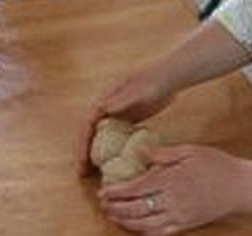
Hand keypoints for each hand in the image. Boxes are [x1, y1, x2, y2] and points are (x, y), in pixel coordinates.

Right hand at [77, 61, 177, 175]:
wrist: (171, 77)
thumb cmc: (154, 82)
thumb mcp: (139, 91)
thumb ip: (122, 99)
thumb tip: (102, 108)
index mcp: (104, 99)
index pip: (86, 124)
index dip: (80, 144)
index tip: (81, 162)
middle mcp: (106, 107)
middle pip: (88, 132)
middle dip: (82, 152)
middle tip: (81, 173)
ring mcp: (116, 113)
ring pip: (98, 136)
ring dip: (93, 153)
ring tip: (90, 173)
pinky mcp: (127, 119)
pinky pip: (112, 138)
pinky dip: (108, 152)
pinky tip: (112, 165)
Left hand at [98, 145, 251, 233]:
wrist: (242, 186)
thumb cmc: (217, 165)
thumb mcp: (189, 150)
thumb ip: (162, 153)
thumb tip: (141, 152)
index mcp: (170, 179)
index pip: (134, 188)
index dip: (116, 192)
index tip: (102, 192)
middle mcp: (171, 200)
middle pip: (135, 208)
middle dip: (115, 208)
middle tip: (103, 205)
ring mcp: (179, 215)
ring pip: (145, 224)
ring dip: (126, 222)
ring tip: (114, 216)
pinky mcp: (187, 224)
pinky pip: (162, 233)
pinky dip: (146, 233)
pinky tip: (138, 229)